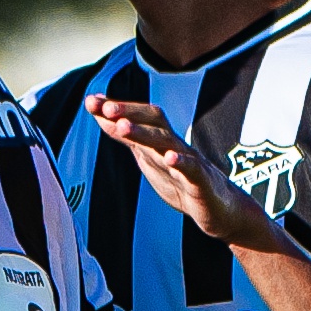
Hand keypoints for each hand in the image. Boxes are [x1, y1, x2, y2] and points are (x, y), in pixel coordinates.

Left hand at [86, 94, 286, 249]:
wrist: (219, 209)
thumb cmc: (180, 179)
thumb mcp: (147, 157)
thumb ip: (125, 136)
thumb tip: (98, 112)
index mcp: (160, 140)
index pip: (138, 116)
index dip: (116, 109)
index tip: (90, 101)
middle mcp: (174, 145)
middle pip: (153, 121)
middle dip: (129, 113)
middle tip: (106, 108)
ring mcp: (189, 162)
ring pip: (167, 143)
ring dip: (145, 134)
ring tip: (123, 128)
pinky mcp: (202, 182)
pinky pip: (192, 169)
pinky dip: (182, 162)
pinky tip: (170, 158)